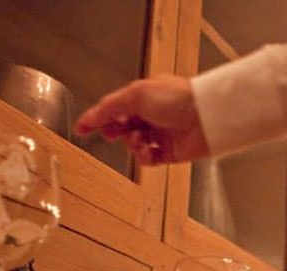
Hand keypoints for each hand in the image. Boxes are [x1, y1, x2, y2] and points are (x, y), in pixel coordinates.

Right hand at [74, 75, 208, 165]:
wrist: (205, 118)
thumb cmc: (176, 99)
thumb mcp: (136, 95)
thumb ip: (110, 108)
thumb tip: (89, 118)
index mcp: (144, 95)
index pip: (115, 107)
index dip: (98, 118)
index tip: (81, 129)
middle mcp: (152, 115)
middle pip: (123, 127)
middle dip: (115, 131)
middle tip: (110, 134)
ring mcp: (161, 134)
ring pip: (135, 144)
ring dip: (132, 144)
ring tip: (138, 140)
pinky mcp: (170, 152)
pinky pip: (149, 159)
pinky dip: (144, 157)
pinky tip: (147, 152)